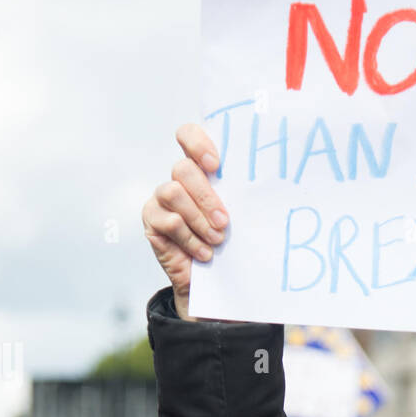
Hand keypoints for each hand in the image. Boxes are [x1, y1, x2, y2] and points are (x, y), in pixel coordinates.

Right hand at [142, 125, 227, 319]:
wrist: (210, 281)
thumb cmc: (227, 241)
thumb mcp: (237, 215)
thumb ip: (238, 195)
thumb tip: (263, 184)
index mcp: (199, 168)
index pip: (188, 135)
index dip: (197, 143)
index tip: (216, 165)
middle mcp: (177, 179)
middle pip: (183, 169)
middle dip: (206, 196)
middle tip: (225, 222)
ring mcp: (160, 199)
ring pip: (173, 192)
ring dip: (199, 219)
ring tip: (217, 240)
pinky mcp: (152, 221)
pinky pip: (170, 222)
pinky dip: (191, 239)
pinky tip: (204, 253)